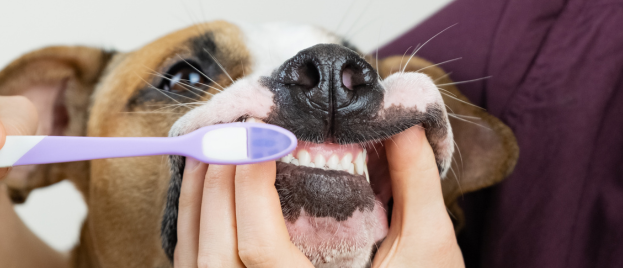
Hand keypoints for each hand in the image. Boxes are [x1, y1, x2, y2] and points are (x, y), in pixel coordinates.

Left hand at [173, 126, 463, 267]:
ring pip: (197, 263)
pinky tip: (206, 193)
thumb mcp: (428, 245)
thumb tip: (400, 121)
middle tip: (229, 134)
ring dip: (196, 205)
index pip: (260, 250)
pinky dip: (193, 228)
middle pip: (215, 255)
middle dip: (215, 188)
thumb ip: (414, 182)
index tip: (258, 135)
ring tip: (210, 152)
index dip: (249, 189)